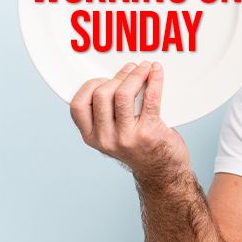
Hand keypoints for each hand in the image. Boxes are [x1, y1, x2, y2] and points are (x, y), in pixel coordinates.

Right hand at [70, 61, 187, 179]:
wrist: (163, 173)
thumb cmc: (141, 149)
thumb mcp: (112, 136)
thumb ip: (106, 115)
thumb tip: (114, 79)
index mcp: (92, 137)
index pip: (78, 105)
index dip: (90, 86)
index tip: (104, 78)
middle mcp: (106, 138)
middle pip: (101, 94)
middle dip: (118, 76)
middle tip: (132, 69)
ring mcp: (127, 137)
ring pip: (123, 94)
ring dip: (135, 75)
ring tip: (145, 68)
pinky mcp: (149, 132)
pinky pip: (150, 98)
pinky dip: (154, 80)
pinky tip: (157, 72)